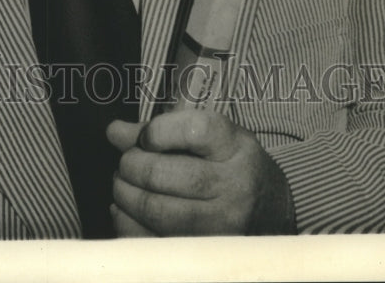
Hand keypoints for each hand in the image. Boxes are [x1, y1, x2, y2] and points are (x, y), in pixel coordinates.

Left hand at [106, 110, 295, 236]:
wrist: (270, 209)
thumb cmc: (230, 164)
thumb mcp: (208, 136)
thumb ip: (161, 130)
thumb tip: (114, 133)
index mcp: (235, 148)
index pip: (192, 130)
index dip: (157, 131)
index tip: (146, 137)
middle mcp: (233, 187)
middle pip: (164, 174)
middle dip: (131, 165)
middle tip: (126, 162)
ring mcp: (222, 226)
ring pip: (155, 211)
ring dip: (125, 194)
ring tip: (123, 183)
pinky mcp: (206, 253)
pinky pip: (152, 242)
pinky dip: (127, 224)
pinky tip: (124, 210)